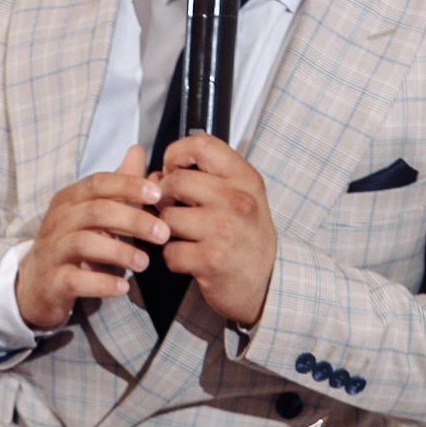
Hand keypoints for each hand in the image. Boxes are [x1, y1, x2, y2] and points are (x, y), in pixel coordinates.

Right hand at [15, 145, 168, 329]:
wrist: (36, 285)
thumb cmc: (71, 244)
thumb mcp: (92, 211)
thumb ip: (117, 185)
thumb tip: (138, 150)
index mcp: (68, 200)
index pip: (98, 184)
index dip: (128, 185)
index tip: (157, 194)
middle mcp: (56, 222)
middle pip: (96, 212)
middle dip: (134, 220)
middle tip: (163, 233)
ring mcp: (52, 252)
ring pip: (85, 243)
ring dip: (120, 252)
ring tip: (144, 262)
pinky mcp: (52, 282)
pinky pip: (77, 279)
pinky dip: (102, 283)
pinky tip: (122, 286)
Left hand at [154, 133, 277, 327]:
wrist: (268, 281)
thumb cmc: (248, 236)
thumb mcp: (241, 196)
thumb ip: (206, 178)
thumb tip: (157, 173)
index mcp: (244, 178)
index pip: (201, 145)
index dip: (176, 155)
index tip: (173, 170)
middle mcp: (237, 201)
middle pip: (176, 181)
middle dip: (163, 197)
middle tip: (171, 209)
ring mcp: (224, 230)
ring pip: (167, 217)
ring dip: (165, 229)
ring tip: (180, 235)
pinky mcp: (211, 260)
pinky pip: (170, 251)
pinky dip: (172, 257)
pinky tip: (188, 257)